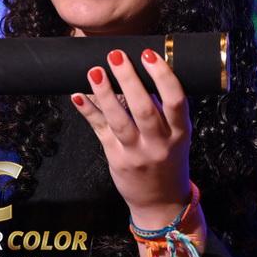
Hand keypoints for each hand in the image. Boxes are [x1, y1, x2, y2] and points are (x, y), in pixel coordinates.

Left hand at [71, 48, 190, 225]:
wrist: (161, 202)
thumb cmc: (168, 158)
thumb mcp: (177, 135)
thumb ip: (163, 108)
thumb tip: (142, 67)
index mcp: (179, 132)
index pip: (176, 101)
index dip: (163, 76)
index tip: (149, 54)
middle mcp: (159, 143)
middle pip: (144, 109)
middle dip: (129, 80)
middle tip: (116, 55)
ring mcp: (137, 153)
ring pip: (119, 121)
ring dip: (105, 94)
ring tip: (94, 71)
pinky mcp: (117, 159)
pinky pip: (100, 131)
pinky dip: (88, 112)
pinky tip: (77, 96)